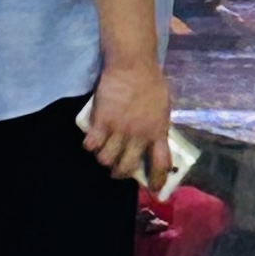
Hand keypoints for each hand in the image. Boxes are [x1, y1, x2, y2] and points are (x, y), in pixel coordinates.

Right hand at [82, 59, 174, 186]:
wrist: (132, 65)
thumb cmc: (151, 82)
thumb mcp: (164, 108)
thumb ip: (158, 126)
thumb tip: (156, 141)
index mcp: (158, 131)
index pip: (161, 164)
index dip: (158, 181)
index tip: (155, 190)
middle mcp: (139, 135)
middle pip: (126, 167)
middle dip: (119, 173)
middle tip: (116, 169)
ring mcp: (119, 129)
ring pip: (106, 160)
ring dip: (103, 159)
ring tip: (103, 153)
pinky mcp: (101, 121)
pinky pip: (91, 145)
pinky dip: (90, 145)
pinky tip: (91, 141)